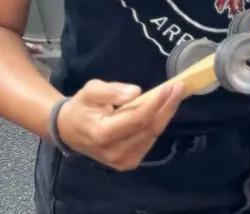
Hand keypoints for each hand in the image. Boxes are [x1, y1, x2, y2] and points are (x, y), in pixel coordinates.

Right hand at [56, 79, 183, 170]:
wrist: (69, 130)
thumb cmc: (81, 107)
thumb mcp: (90, 90)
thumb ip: (111, 91)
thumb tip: (136, 92)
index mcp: (102, 134)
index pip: (136, 120)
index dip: (155, 103)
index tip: (170, 87)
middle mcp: (114, 152)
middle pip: (149, 129)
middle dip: (167, 106)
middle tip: (180, 87)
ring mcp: (122, 161)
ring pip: (152, 135)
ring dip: (166, 114)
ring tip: (175, 94)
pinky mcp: (128, 162)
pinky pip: (149, 141)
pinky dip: (158, 124)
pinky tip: (164, 109)